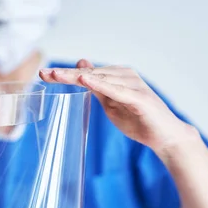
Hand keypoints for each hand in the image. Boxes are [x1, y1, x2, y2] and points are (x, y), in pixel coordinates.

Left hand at [39, 60, 196, 154]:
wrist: (164, 137)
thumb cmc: (138, 120)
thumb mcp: (110, 103)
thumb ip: (95, 88)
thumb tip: (79, 70)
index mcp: (116, 76)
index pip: (86, 73)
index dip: (64, 73)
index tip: (43, 74)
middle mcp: (124, 75)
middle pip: (89, 73)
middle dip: (65, 73)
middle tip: (44, 73)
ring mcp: (132, 85)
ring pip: (100, 79)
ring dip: (78, 76)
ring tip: (58, 75)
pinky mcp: (139, 98)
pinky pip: (116, 90)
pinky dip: (100, 84)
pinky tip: (85, 80)